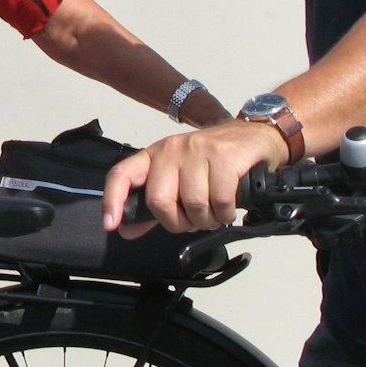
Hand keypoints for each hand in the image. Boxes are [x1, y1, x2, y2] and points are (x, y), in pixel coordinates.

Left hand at [102, 120, 286, 233]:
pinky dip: (226, 214)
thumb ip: (155, 205)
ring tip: (215, 213)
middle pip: (159, 200)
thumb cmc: (215, 162)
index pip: (121, 174)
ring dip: (207, 220)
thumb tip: (125, 229)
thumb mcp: (181, 178)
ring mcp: (197, 150)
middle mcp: (171, 149)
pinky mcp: (223, 156)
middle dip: (178, 222)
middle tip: (194, 222)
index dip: (112, 200)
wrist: (254, 137)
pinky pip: (220, 201)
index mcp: (154, 156)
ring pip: (193, 204)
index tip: (111, 224)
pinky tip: (229, 209)